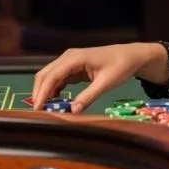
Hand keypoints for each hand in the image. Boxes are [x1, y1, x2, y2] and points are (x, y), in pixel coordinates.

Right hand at [32, 43, 168, 112]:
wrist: (131, 55)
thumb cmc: (121, 65)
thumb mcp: (106, 82)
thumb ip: (89, 96)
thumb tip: (73, 111)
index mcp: (76, 58)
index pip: (52, 75)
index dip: (42, 92)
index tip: (37, 109)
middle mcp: (69, 57)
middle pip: (45, 75)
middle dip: (39, 93)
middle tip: (38, 113)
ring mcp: (70, 61)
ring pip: (49, 77)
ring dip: (45, 92)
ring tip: (45, 110)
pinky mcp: (73, 68)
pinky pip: (58, 79)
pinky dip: (53, 90)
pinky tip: (55, 103)